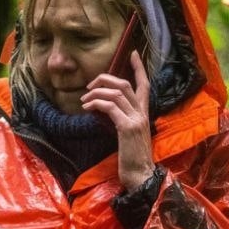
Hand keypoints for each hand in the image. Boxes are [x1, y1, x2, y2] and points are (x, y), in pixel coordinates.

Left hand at [81, 51, 155, 191]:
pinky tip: (87, 108)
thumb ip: (123, 121)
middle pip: (125, 84)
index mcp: (144, 114)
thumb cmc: (132, 159)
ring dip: (96, 93)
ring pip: (116, 93)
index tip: (131, 53)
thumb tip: (107, 111)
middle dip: (104, 79)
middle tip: (89, 86)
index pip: (144, 85)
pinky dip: (96, 104)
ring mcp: (136, 120)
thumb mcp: (129, 136)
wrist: (141, 176)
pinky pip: (110, 107)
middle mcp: (142, 114)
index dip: (138, 67)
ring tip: (84, 100)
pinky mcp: (128, 128)